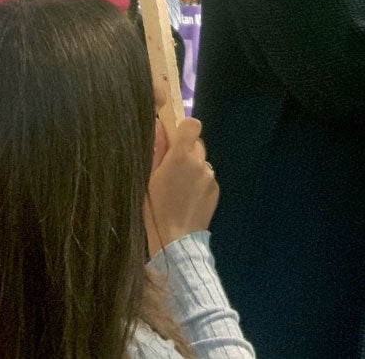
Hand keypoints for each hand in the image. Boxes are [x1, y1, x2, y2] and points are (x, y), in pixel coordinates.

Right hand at [145, 116, 217, 257]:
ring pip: (202, 161)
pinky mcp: (215, 189)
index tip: (175, 138)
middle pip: (196, 143)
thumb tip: (160, 125)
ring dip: (192, 166)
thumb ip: (157, 149)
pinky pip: (207, 176)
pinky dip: (198, 181)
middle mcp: (199, 163)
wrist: (176, 239)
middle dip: (185, 150)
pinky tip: (187, 197)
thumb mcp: (149, 177)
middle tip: (172, 167)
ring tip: (179, 187)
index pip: (192, 125)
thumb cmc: (156, 208)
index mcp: (181, 156)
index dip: (184, 128)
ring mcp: (210, 176)